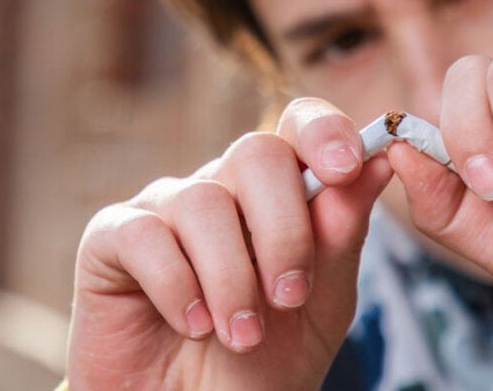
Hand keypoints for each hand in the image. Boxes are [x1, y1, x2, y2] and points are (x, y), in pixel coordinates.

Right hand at [67, 98, 392, 390]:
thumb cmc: (256, 369)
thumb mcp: (319, 309)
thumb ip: (342, 237)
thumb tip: (383, 158)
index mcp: (277, 195)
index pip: (299, 126)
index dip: (324, 131)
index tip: (346, 168)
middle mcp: (220, 188)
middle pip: (256, 153)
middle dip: (284, 228)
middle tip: (289, 296)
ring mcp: (163, 209)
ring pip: (203, 200)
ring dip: (232, 278)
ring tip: (240, 337)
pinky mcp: (109, 238)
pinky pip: (145, 235)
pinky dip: (176, 285)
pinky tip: (191, 325)